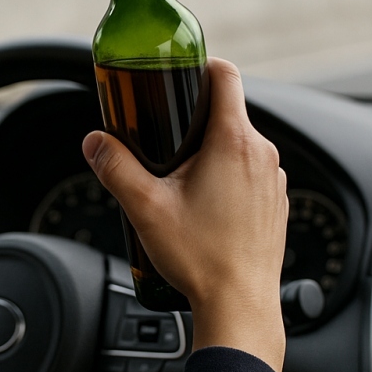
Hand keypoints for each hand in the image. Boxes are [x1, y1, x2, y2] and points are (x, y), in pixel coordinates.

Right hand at [82, 58, 287, 371]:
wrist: (240, 305)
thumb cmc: (201, 259)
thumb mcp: (145, 208)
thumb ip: (115, 168)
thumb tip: (94, 142)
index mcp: (233, 142)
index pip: (225, 75)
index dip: (200, 66)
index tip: (178, 76)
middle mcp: (262, 155)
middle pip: (228, 112)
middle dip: (193, 118)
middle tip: (161, 136)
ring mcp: (274, 180)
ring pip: (239, 144)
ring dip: (211, 150)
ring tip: (180, 177)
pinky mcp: (277, 203)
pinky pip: (251, 172)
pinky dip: (228, 176)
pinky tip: (204, 203)